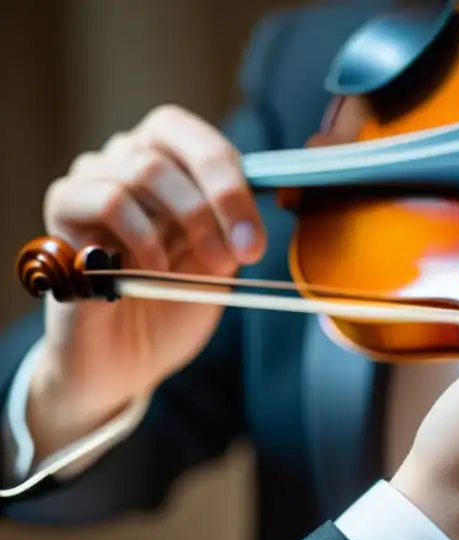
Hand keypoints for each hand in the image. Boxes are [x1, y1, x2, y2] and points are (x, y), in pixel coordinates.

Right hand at [29, 105, 265, 453]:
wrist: (125, 361)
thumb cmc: (172, 305)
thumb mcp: (220, 263)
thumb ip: (238, 227)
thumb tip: (272, 195)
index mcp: (170, 166)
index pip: (199, 140)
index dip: (234, 180)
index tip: (257, 237)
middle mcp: (124, 160)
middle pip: (171, 135)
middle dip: (220, 195)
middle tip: (243, 252)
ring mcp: (90, 182)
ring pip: (144, 168)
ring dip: (189, 219)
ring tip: (203, 267)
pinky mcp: (62, 213)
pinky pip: (108, 199)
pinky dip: (144, 235)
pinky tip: (155, 270)